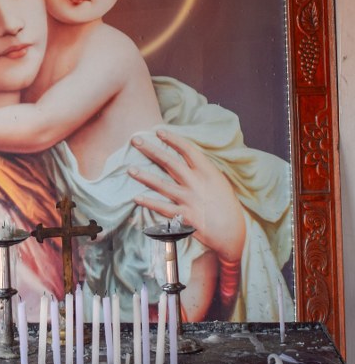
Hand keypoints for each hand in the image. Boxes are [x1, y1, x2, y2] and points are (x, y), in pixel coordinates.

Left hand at [129, 130, 244, 262]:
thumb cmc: (225, 204)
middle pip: (169, 163)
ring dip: (144, 177)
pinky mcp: (184, 217)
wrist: (233, 232)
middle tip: (134, 140)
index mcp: (207, 172)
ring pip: (162, 185)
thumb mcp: (218, 180)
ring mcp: (189, 200)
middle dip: (151, 150)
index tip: (158, 131)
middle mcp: (196, 183)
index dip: (172, 139)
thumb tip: (184, 155)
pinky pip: (163, 208)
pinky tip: (136, 198)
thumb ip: (201, 169)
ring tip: (130, 169)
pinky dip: (149, 203)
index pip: (187, 150)